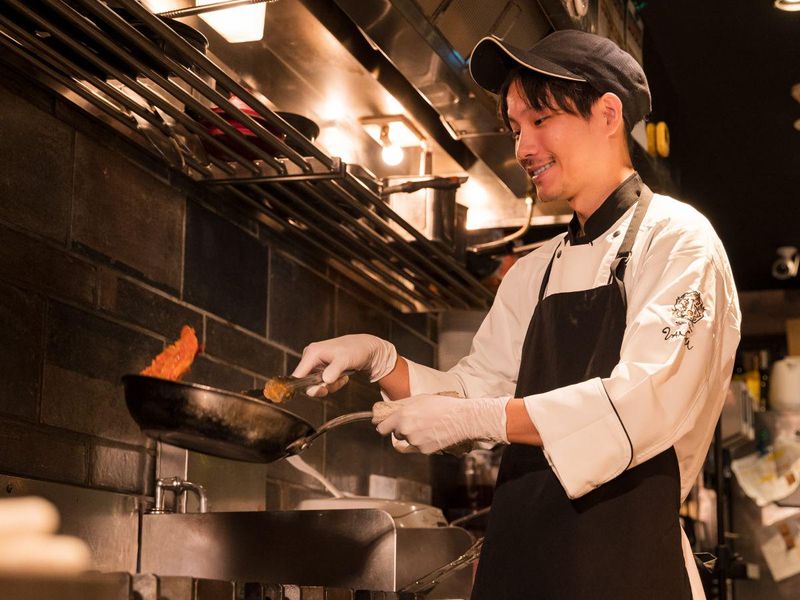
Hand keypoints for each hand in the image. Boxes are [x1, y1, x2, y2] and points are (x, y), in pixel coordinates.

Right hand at [292, 334, 396, 396]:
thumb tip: (325, 381)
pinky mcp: (323, 367)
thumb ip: (334, 370)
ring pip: (316, 383)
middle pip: (306, 382)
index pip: (298, 375)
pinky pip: (323, 381)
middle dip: (321, 386)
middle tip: (333, 384)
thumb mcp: (345, 360)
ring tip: (342, 377)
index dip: (304, 386)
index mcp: (312, 353)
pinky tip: (343, 376)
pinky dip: (333, 382)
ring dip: (330, 385)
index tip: (320, 390)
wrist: (366, 348)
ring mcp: (316, 362)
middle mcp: (311, 357)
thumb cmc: (356, 350)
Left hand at [372, 394, 510, 454]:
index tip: (387, 426)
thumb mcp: (420, 399)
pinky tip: (433, 433)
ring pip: (408, 441)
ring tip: (428, 426)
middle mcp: (405, 430)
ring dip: (414, 435)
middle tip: (416, 422)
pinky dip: (423, 442)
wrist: (461, 419)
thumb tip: (391, 412)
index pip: (382, 429)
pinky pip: (418, 446)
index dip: (384, 427)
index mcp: (402, 416)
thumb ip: (403, 406)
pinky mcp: (424, 450)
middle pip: (396, 435)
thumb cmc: (442, 405)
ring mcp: (415, 442)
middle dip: (402, 430)